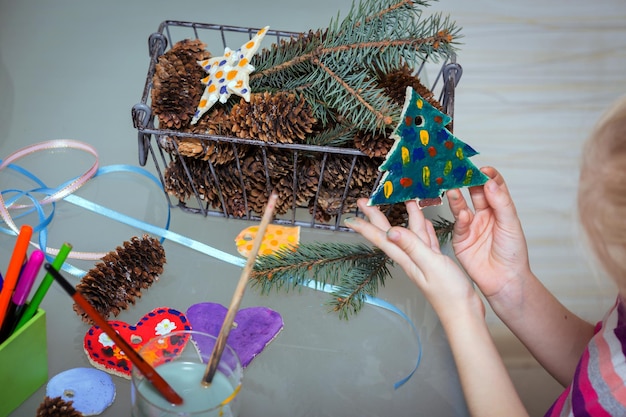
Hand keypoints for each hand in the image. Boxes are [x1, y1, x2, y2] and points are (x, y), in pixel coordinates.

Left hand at [346, 198, 483, 321]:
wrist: (464, 313)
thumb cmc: (449, 294)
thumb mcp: (430, 264)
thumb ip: (412, 246)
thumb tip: (392, 230)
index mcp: (406, 259)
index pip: (381, 239)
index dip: (366, 227)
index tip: (350, 218)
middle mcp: (411, 258)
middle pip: (390, 233)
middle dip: (377, 216)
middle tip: (364, 202)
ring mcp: (423, 260)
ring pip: (411, 233)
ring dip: (406, 216)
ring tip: (402, 200)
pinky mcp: (436, 262)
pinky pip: (426, 240)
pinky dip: (424, 229)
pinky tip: (424, 221)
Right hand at [447, 167, 531, 302]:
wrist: (505, 280)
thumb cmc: (513, 254)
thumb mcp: (511, 224)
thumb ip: (500, 202)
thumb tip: (489, 182)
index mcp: (499, 210)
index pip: (492, 187)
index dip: (488, 176)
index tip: (482, 169)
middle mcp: (484, 215)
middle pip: (475, 192)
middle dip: (467, 181)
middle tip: (459, 171)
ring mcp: (471, 226)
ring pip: (462, 206)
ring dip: (457, 196)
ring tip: (453, 187)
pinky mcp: (460, 239)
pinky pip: (458, 224)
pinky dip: (459, 217)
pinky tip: (463, 214)